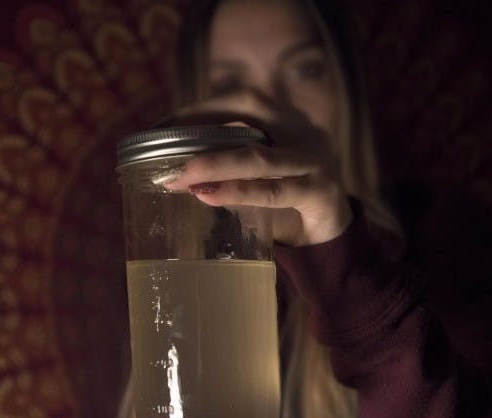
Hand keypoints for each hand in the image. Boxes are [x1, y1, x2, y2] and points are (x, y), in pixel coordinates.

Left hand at [161, 89, 351, 246]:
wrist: (332, 242)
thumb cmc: (286, 207)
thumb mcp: (254, 179)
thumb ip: (227, 168)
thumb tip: (172, 169)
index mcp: (286, 121)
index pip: (240, 100)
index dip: (199, 109)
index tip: (160, 128)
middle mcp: (303, 132)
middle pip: (247, 119)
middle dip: (199, 133)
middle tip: (159, 152)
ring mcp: (315, 161)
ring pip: (258, 157)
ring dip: (214, 165)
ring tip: (180, 177)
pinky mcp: (321, 192)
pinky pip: (275, 191)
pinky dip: (240, 192)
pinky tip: (209, 196)